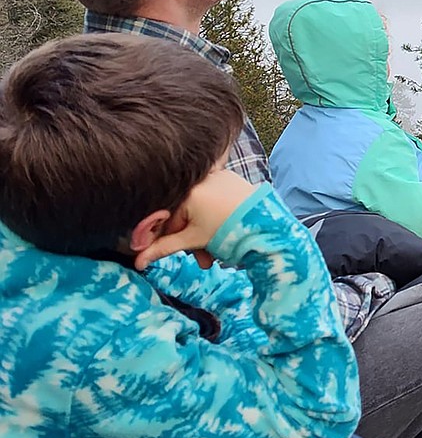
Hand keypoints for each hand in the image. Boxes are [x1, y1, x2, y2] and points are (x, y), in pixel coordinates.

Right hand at [135, 169, 255, 268]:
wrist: (267, 224)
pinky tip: (224, 230)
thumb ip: (163, 248)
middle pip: (185, 214)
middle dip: (192, 241)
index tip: (179, 254)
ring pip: (199, 208)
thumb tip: (138, 261)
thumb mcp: (193, 241)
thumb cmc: (229, 231)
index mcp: (186, 192)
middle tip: (203, 261)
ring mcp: (216, 176)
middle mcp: (199, 179)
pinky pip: (213, 198)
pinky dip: (214, 215)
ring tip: (217, 252)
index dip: (171, 241)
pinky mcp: (230, 178)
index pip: (167, 219)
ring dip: (204, 232)